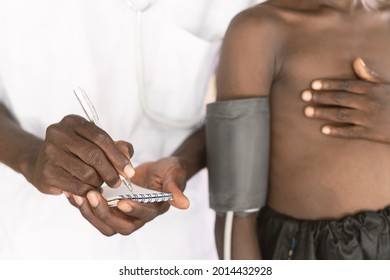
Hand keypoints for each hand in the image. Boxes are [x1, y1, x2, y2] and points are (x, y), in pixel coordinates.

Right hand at [25, 115, 133, 194]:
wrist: (43, 164)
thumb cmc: (76, 152)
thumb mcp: (97, 144)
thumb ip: (117, 147)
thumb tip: (127, 155)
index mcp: (73, 122)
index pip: (101, 137)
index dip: (118, 156)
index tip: (130, 172)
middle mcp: (58, 133)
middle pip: (94, 155)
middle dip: (111, 172)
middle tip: (118, 182)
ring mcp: (49, 152)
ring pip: (86, 173)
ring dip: (99, 182)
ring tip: (100, 184)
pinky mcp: (46, 172)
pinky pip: (76, 186)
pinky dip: (88, 191)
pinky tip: (90, 191)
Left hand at [65, 157, 189, 235]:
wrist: (161, 169)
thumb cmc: (170, 171)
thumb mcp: (175, 175)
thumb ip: (175, 188)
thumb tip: (185, 204)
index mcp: (154, 209)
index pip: (143, 217)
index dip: (133, 211)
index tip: (123, 200)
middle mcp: (138, 217)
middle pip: (119, 227)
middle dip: (104, 213)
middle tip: (93, 195)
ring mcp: (124, 214)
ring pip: (105, 224)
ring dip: (91, 212)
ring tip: (80, 195)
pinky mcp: (112, 207)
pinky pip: (97, 213)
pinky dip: (85, 205)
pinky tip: (74, 192)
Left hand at [301, 57, 389, 142]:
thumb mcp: (386, 84)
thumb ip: (369, 75)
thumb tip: (356, 61)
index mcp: (371, 88)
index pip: (345, 84)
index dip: (328, 84)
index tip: (313, 84)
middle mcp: (368, 102)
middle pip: (339, 98)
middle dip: (320, 97)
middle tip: (303, 96)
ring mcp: (369, 118)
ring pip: (341, 114)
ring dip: (322, 112)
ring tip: (307, 112)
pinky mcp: (371, 132)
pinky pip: (351, 132)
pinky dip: (337, 130)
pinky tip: (323, 129)